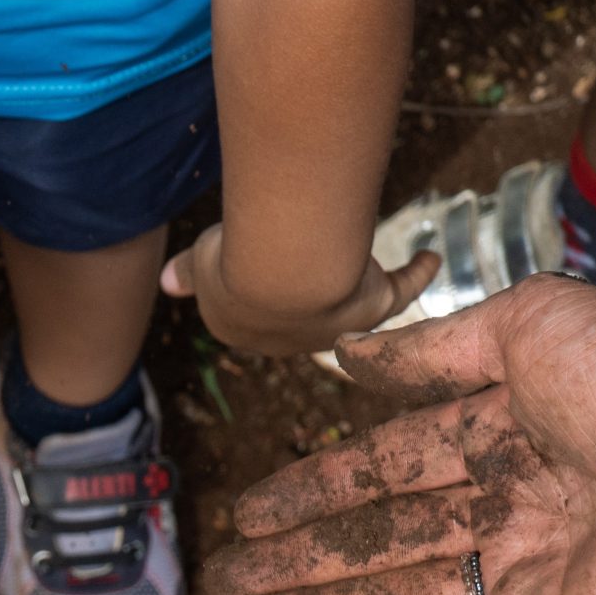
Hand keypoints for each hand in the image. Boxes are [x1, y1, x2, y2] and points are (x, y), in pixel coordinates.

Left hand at [161, 222, 438, 355]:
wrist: (283, 270)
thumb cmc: (234, 258)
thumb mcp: (201, 259)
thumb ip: (189, 272)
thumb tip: (166, 285)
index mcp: (237, 329)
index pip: (244, 306)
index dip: (252, 283)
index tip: (261, 261)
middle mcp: (284, 337)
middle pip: (297, 311)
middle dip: (304, 294)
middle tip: (311, 265)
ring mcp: (331, 325)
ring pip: (348, 304)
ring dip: (357, 284)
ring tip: (365, 260)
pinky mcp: (373, 306)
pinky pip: (398, 290)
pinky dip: (415, 275)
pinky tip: (429, 257)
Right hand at [205, 276, 595, 594]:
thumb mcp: (527, 327)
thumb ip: (434, 352)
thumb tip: (346, 357)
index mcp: (500, 432)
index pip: (382, 470)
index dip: (312, 492)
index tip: (246, 515)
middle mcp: (504, 508)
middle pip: (377, 545)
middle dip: (299, 567)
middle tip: (228, 589)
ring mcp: (525, 577)